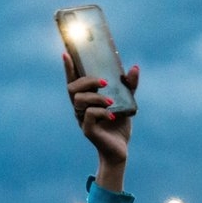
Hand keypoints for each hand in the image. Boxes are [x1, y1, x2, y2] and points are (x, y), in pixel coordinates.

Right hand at [64, 53, 138, 178]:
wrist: (120, 149)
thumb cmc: (119, 124)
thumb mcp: (126, 101)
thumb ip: (129, 86)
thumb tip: (134, 67)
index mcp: (86, 98)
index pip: (73, 80)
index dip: (68, 68)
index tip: (66, 53)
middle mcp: (80, 108)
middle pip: (72, 88)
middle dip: (87, 81)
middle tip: (105, 83)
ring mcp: (81, 119)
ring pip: (79, 101)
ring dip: (96, 97)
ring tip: (111, 102)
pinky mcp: (87, 130)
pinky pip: (88, 116)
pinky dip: (101, 112)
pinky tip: (112, 116)